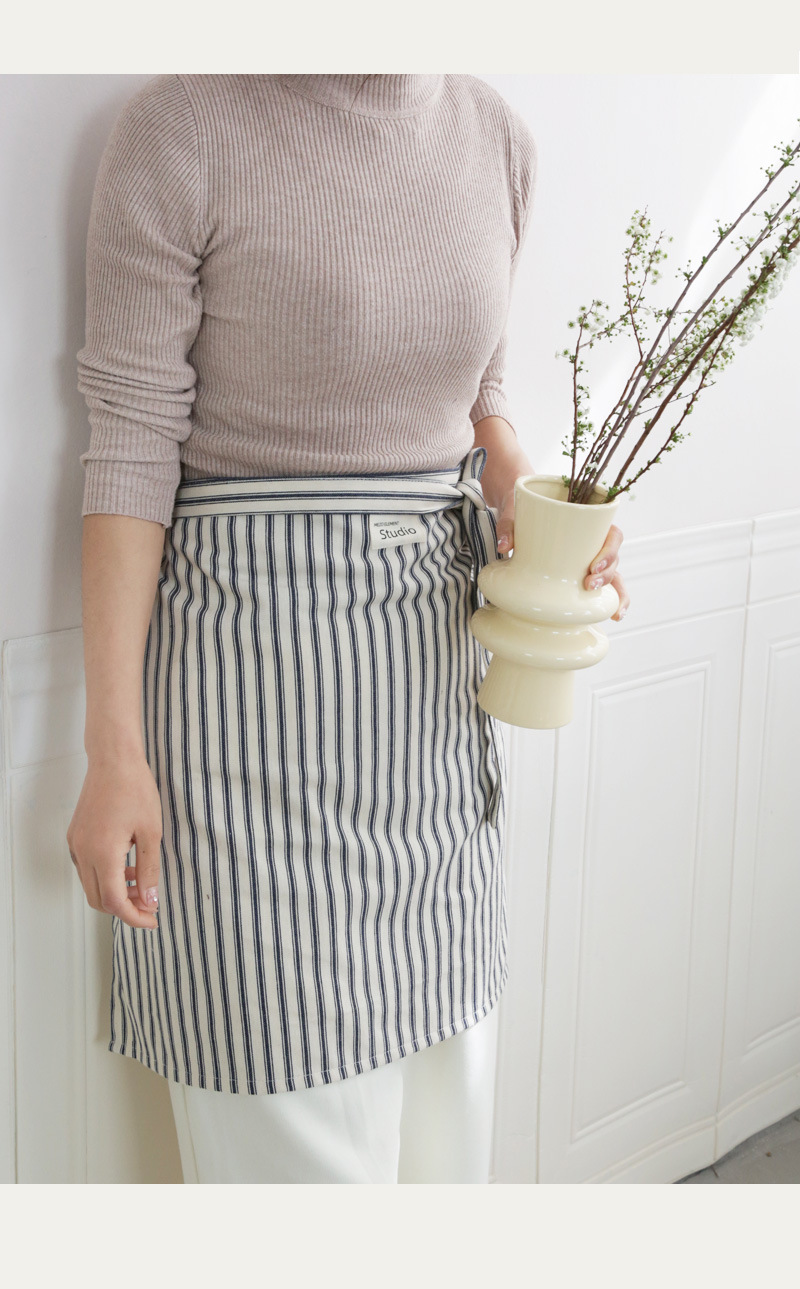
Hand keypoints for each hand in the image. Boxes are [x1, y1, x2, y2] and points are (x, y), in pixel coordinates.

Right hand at [66, 753, 162, 929]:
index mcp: (103, 853)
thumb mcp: (152, 832)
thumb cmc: (135, 789)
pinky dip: (105, 876)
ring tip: (141, 882)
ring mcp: (77, 844)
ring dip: (114, 892)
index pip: (114, 902)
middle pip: (98, 900)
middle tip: (150, 904)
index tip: (153, 919)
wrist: (113, 759)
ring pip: (91, 885)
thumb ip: (149, 869)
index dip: (134, 916)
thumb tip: (150, 900)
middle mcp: (84, 852)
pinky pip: (87, 868)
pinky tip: (127, 864)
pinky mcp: (76, 836)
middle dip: (124, 908)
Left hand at [495, 484, 630, 623]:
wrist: (519, 517)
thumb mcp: (516, 514)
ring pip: (613, 575)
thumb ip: (509, 525)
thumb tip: (504, 546)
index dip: (609, 551)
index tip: (592, 566)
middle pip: (614, 559)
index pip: (612, 535)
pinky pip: (605, 588)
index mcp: (590, 523)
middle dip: (606, 575)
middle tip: (588, 585)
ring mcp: (591, 559)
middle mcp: (595, 542)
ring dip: (612, 591)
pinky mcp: (582, 574)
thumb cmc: (524, 512)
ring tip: (604, 608)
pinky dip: (614, 602)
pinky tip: (616, 616)